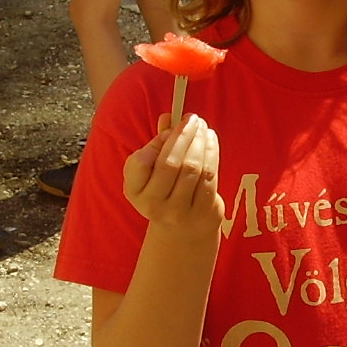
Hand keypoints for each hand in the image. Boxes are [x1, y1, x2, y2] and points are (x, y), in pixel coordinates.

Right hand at [123, 113, 224, 233]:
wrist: (181, 229)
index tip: (168, 130)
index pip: (141, 162)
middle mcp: (153, 205)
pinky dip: (211, 152)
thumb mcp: (151, 171)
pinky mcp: (203, 212)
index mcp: (135, 192)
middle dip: (183, 135)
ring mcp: (179, 212)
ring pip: (193, 168)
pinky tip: (210, 140)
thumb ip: (156, 144)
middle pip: (170, 163)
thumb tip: (168, 117)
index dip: (156, 142)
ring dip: (200, 142)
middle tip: (192, 119)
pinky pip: (209, 176)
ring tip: (202, 128)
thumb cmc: (164, 189)